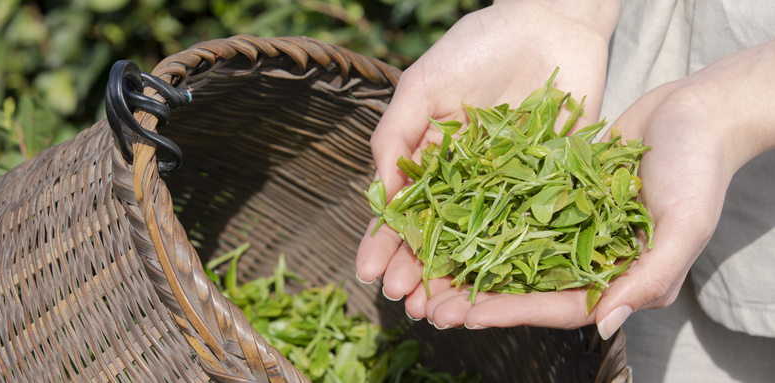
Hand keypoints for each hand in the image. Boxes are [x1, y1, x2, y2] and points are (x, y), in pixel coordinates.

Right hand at [356, 0, 620, 318]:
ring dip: (457, 278)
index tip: (371, 274)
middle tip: (407, 302)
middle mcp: (464, 181)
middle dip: (417, 270)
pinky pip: (528, 230)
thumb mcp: (424, 85)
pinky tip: (493, 291)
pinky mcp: (548, 187)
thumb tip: (379, 195)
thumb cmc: (478, 45)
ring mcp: (505, 188)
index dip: (384, 243)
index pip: (400, 210)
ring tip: (442, 311)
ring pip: (477, 244)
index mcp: (428, 158)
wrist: (550, 22)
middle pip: (435, 236)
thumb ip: (396, 135)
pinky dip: (510, 263)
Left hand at [417, 40, 774, 336]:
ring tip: (429, 268)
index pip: (559, 306)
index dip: (514, 312)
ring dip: (472, 262)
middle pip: (526, 286)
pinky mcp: (556, 194)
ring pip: (512, 251)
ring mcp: (571, 226)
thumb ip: (649, 277)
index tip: (469, 315)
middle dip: (481, 297)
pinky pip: (514, 211)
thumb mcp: (683, 225)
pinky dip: (483, 218)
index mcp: (619, 277)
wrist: (695, 112)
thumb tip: (606, 325)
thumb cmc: (699, 169)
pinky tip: (445, 219)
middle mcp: (590, 258)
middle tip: (432, 305)